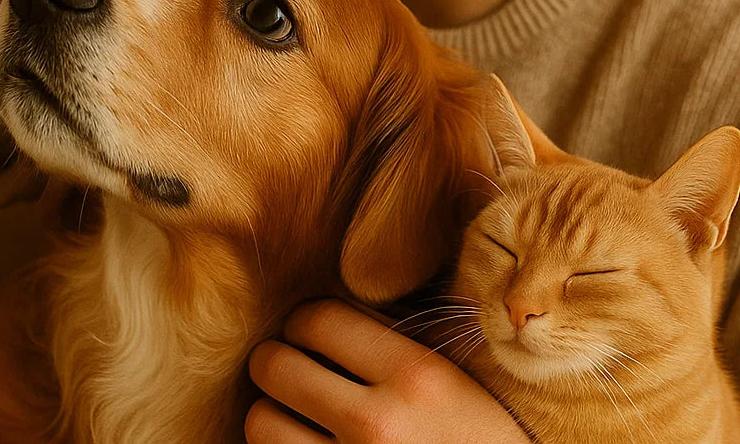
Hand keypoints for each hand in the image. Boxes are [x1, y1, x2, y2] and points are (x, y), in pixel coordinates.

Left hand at [245, 299, 529, 442]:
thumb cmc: (479, 440)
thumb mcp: (451, 382)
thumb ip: (392, 343)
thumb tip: (321, 309)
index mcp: (414, 377)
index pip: (317, 318)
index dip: (304, 320)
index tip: (309, 332)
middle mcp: (378, 425)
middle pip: (275, 365)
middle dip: (276, 361)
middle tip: (291, 367)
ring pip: (260, 422)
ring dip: (270, 413)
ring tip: (294, 413)